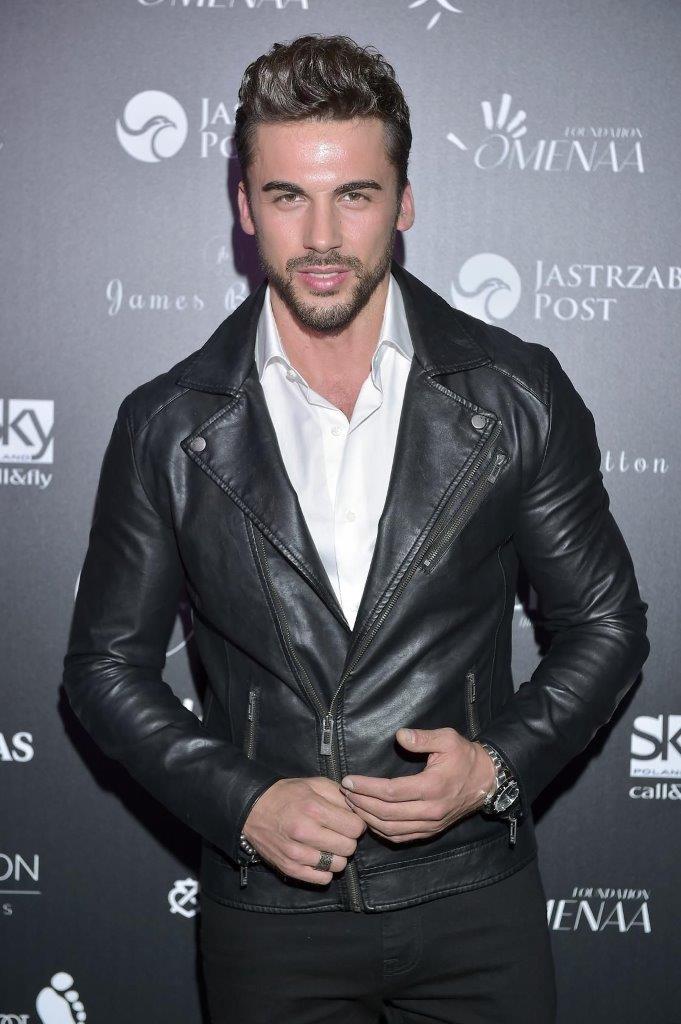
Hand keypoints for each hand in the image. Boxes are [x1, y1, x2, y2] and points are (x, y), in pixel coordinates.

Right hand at [242, 777, 366, 885]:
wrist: (253, 808)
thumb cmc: (287, 794)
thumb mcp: (314, 783)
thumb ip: (339, 795)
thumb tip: (358, 809)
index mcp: (314, 809)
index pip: (355, 827)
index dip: (356, 823)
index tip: (348, 821)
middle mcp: (305, 833)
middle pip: (349, 847)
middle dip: (348, 839)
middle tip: (338, 832)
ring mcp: (297, 854)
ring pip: (338, 865)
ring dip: (337, 855)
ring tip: (327, 844)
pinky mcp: (289, 868)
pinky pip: (323, 879)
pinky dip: (325, 870)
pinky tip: (319, 856)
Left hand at [340, 728, 495, 842]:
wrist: (486, 780)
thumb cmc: (464, 756)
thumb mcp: (447, 739)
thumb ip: (422, 738)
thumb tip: (400, 736)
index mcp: (432, 786)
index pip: (391, 792)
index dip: (366, 787)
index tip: (348, 780)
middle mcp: (431, 810)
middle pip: (387, 813)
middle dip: (361, 803)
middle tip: (345, 792)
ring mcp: (431, 824)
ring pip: (392, 829)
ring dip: (368, 818)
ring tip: (352, 804)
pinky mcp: (431, 831)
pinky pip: (401, 837)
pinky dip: (381, 832)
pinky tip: (369, 820)